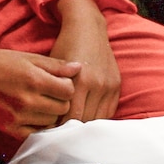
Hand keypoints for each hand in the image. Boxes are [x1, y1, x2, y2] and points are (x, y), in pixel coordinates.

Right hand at [0, 44, 78, 139]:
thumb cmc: (2, 63)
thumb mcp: (30, 58)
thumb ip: (56, 65)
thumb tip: (79, 68)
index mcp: (34, 80)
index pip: (69, 91)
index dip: (68, 86)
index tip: (60, 83)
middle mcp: (27, 101)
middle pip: (63, 108)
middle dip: (61, 101)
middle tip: (52, 94)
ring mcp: (17, 117)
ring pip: (51, 122)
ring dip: (51, 115)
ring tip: (43, 104)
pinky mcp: (8, 128)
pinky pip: (35, 134)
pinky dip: (39, 127)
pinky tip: (35, 116)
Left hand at [48, 0, 119, 122]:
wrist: (88, 28)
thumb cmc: (65, 47)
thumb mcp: (53, 67)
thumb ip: (52, 92)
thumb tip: (46, 119)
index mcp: (79, 81)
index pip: (70, 118)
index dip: (60, 129)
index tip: (51, 133)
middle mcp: (97, 84)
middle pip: (85, 120)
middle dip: (72, 130)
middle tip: (60, 135)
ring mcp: (109, 85)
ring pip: (98, 118)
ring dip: (85, 125)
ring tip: (73, 130)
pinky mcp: (117, 85)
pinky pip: (108, 111)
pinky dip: (98, 118)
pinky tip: (87, 119)